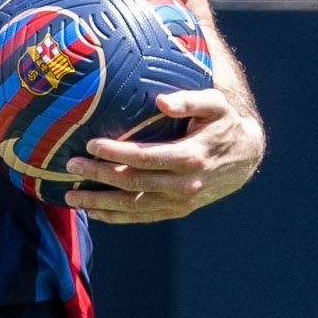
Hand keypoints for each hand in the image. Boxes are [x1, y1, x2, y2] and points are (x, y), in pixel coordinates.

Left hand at [64, 87, 264, 224]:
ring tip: (71, 197)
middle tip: (70, 166)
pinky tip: (94, 213)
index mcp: (191, 157)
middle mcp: (184, 185)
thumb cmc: (225, 123)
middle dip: (98, 176)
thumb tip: (160, 101)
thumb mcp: (215, 104)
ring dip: (100, 203)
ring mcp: (180, 201)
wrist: (247, 158)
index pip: (144, 157)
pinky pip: (143, 217)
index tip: (90, 144)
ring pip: (133, 206)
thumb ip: (189, 100)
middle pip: (132, 183)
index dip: (115, 152)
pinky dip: (117, 217)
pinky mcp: (178, 210)